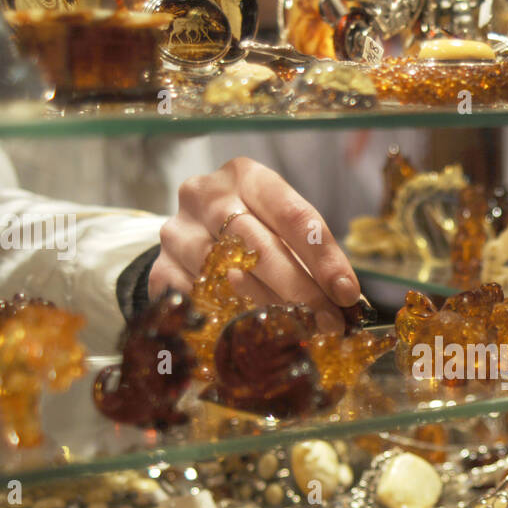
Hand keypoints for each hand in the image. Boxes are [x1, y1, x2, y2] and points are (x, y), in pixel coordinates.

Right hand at [153, 157, 360, 332]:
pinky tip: (255, 332)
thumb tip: (347, 301)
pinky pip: (202, 302)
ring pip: (229, 276)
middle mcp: (206, 196)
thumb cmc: (252, 228)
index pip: (292, 214)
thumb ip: (312, 255)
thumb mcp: (282, 225)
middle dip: (302, 289)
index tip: (347, 293)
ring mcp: (178, 233)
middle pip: (260, 246)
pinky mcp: (161, 270)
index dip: (324, 257)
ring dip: (271, 308)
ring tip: (299, 329)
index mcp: (246, 176)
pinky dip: (232, 319)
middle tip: (329, 322)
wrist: (190, 233)